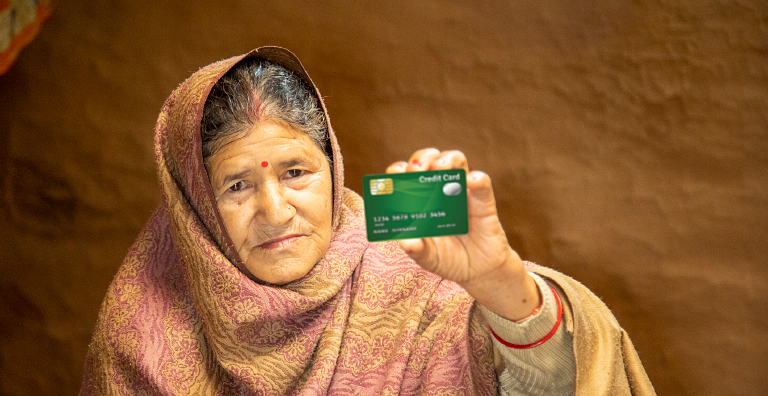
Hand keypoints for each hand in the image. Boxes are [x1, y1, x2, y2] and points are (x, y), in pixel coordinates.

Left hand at [386, 148, 540, 320]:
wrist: (479, 272)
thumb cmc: (448, 258)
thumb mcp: (429, 257)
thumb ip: (417, 250)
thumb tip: (405, 242)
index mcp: (420, 200)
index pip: (405, 176)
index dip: (398, 171)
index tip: (395, 176)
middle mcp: (440, 190)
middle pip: (429, 161)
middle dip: (421, 159)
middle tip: (417, 169)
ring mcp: (462, 192)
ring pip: (456, 162)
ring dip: (447, 159)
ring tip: (440, 165)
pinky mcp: (484, 201)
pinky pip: (482, 184)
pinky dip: (477, 179)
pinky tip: (471, 181)